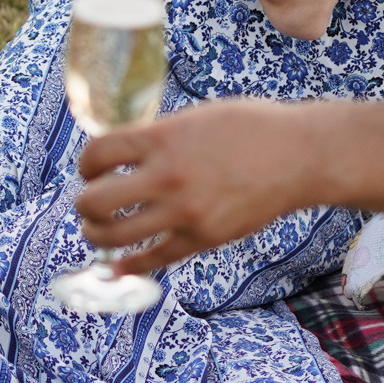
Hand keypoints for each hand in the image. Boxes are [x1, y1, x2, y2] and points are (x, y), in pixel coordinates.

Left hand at [75, 99, 321, 273]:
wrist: (299, 156)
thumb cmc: (250, 128)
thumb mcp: (196, 118)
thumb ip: (159, 137)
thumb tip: (123, 154)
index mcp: (163, 138)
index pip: (97, 154)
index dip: (86, 164)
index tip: (90, 169)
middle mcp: (168, 176)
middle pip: (95, 200)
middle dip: (84, 204)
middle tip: (90, 203)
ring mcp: (185, 212)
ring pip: (115, 235)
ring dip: (98, 235)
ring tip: (99, 231)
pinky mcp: (203, 239)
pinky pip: (153, 259)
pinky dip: (129, 265)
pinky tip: (121, 263)